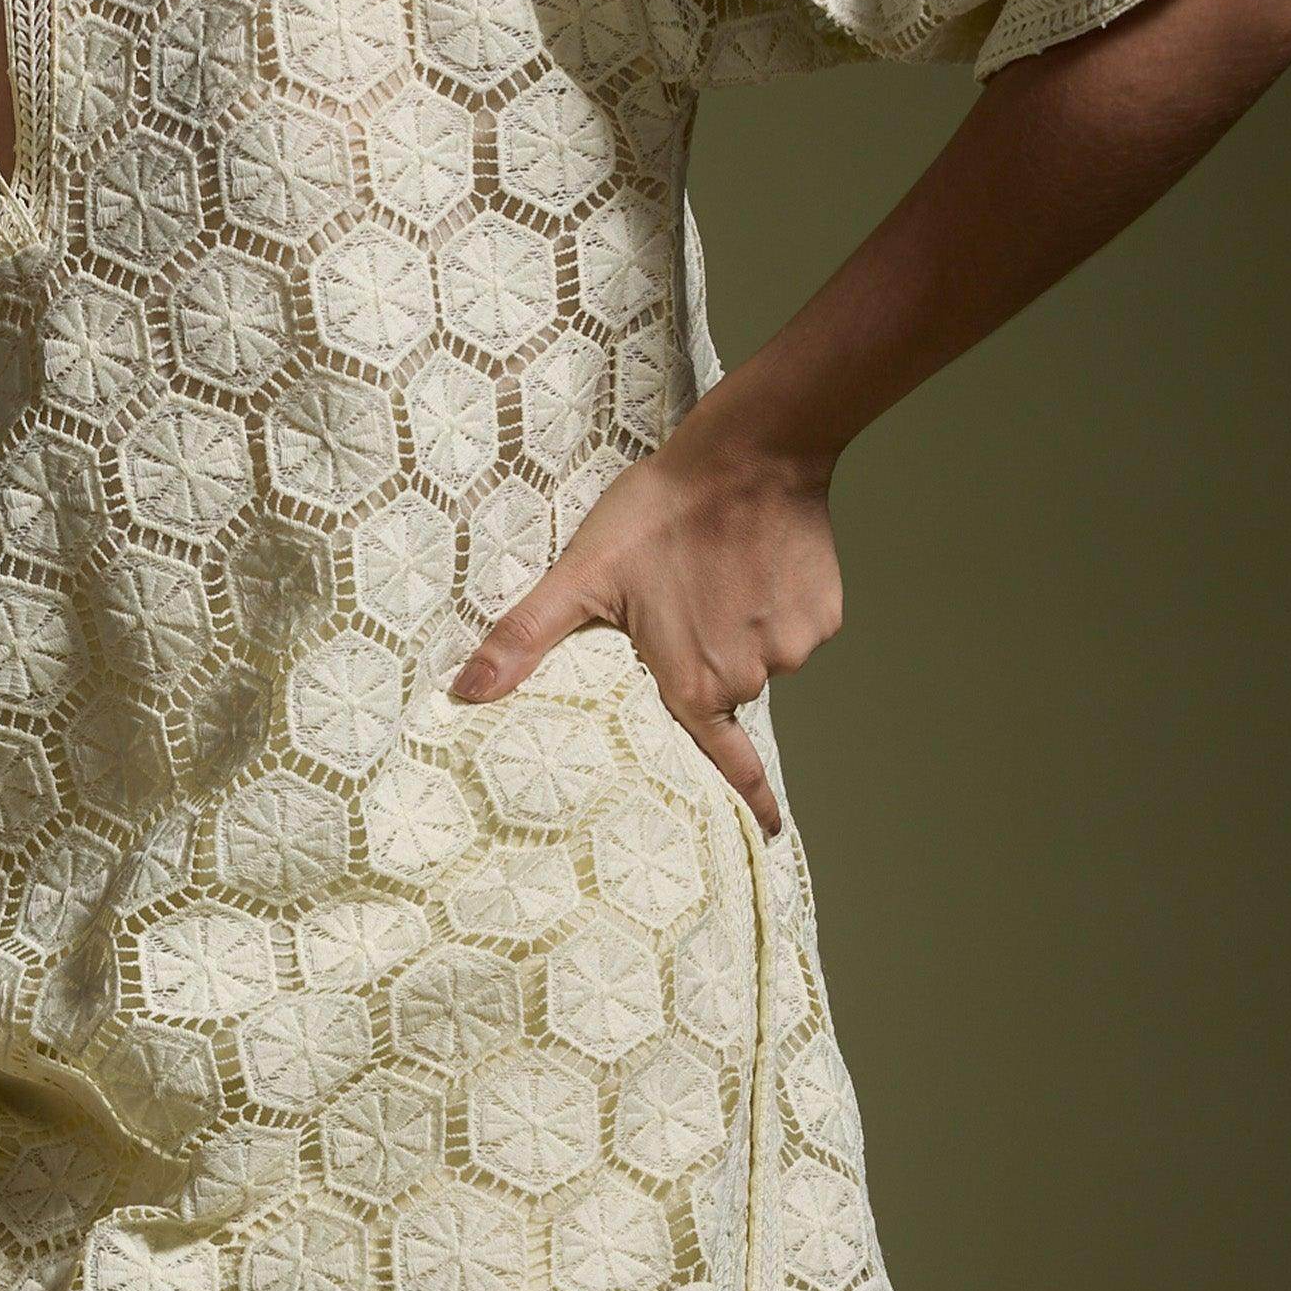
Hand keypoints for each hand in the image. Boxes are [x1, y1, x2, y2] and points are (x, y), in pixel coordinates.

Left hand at [447, 406, 843, 826]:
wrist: (752, 453)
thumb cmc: (661, 511)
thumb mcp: (580, 574)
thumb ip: (525, 638)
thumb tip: (464, 694)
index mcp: (693, 684)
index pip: (724, 763)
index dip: (746, 802)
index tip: (764, 837)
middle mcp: (750, 676)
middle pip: (725, 690)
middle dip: (703, 660)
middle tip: (682, 606)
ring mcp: (795, 646)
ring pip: (760, 654)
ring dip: (739, 627)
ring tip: (715, 573)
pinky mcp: (826, 613)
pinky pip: (796, 624)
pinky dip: (775, 603)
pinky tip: (752, 563)